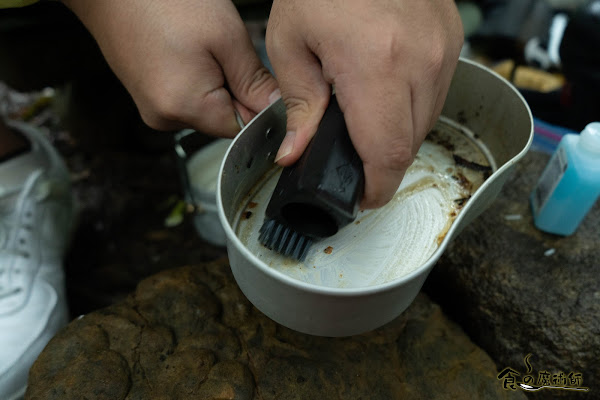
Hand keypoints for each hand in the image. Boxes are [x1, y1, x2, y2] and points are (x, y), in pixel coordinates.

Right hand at [61, 0, 279, 136]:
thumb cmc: (164, 0)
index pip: (242, 130)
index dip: (256, 104)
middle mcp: (165, 118)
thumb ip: (254, 82)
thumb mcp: (225, 37)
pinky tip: (187, 50)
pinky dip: (196, 78)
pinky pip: (186, 96)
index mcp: (185, 108)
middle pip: (222, 120)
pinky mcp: (147, 96)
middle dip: (234, 90)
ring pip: (205, 107)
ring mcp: (152, 108)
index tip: (255, 74)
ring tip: (199, 46)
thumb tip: (276, 110)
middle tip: (223, 50)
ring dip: (215, 82)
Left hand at [266, 0, 462, 207]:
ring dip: (398, 137)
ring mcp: (442, 50)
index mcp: (375, 67)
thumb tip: (296, 153)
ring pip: (427, 124)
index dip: (376, 188)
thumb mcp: (291, 43)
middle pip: (410, 145)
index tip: (362, 198)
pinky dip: (412, 108)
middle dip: (383, 166)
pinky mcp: (451, 40)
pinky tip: (386, 96)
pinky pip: (436, 95)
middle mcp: (420, 62)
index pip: (388, 155)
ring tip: (366, 125)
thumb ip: (298, 106)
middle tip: (354, 164)